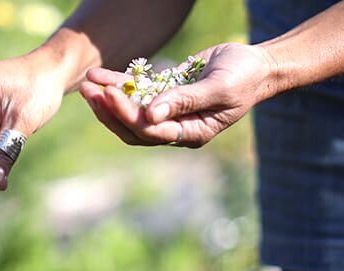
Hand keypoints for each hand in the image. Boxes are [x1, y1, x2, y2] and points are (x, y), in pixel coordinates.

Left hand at [79, 42, 274, 147]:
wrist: (256, 64)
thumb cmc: (244, 78)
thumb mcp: (219, 89)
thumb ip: (185, 101)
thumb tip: (150, 113)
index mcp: (189, 134)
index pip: (150, 131)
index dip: (127, 115)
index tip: (110, 94)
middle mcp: (174, 127)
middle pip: (132, 127)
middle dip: (109, 111)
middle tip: (88, 92)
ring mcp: (167, 111)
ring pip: (129, 112)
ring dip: (107, 99)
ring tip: (87, 83)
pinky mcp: (163, 93)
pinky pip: (135, 92)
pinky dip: (117, 83)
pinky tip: (99, 74)